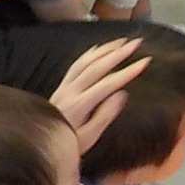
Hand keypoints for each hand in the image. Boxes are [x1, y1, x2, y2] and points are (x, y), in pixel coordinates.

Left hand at [49, 39, 149, 153]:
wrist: (39, 144)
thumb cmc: (69, 143)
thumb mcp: (89, 136)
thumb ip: (105, 115)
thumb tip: (121, 94)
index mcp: (80, 104)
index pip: (108, 83)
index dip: (128, 71)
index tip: (145, 61)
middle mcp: (71, 91)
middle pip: (97, 66)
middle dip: (118, 52)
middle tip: (136, 43)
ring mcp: (64, 87)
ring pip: (85, 62)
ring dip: (104, 49)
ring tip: (121, 40)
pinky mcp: (61, 86)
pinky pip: (76, 64)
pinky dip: (89, 54)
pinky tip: (98, 49)